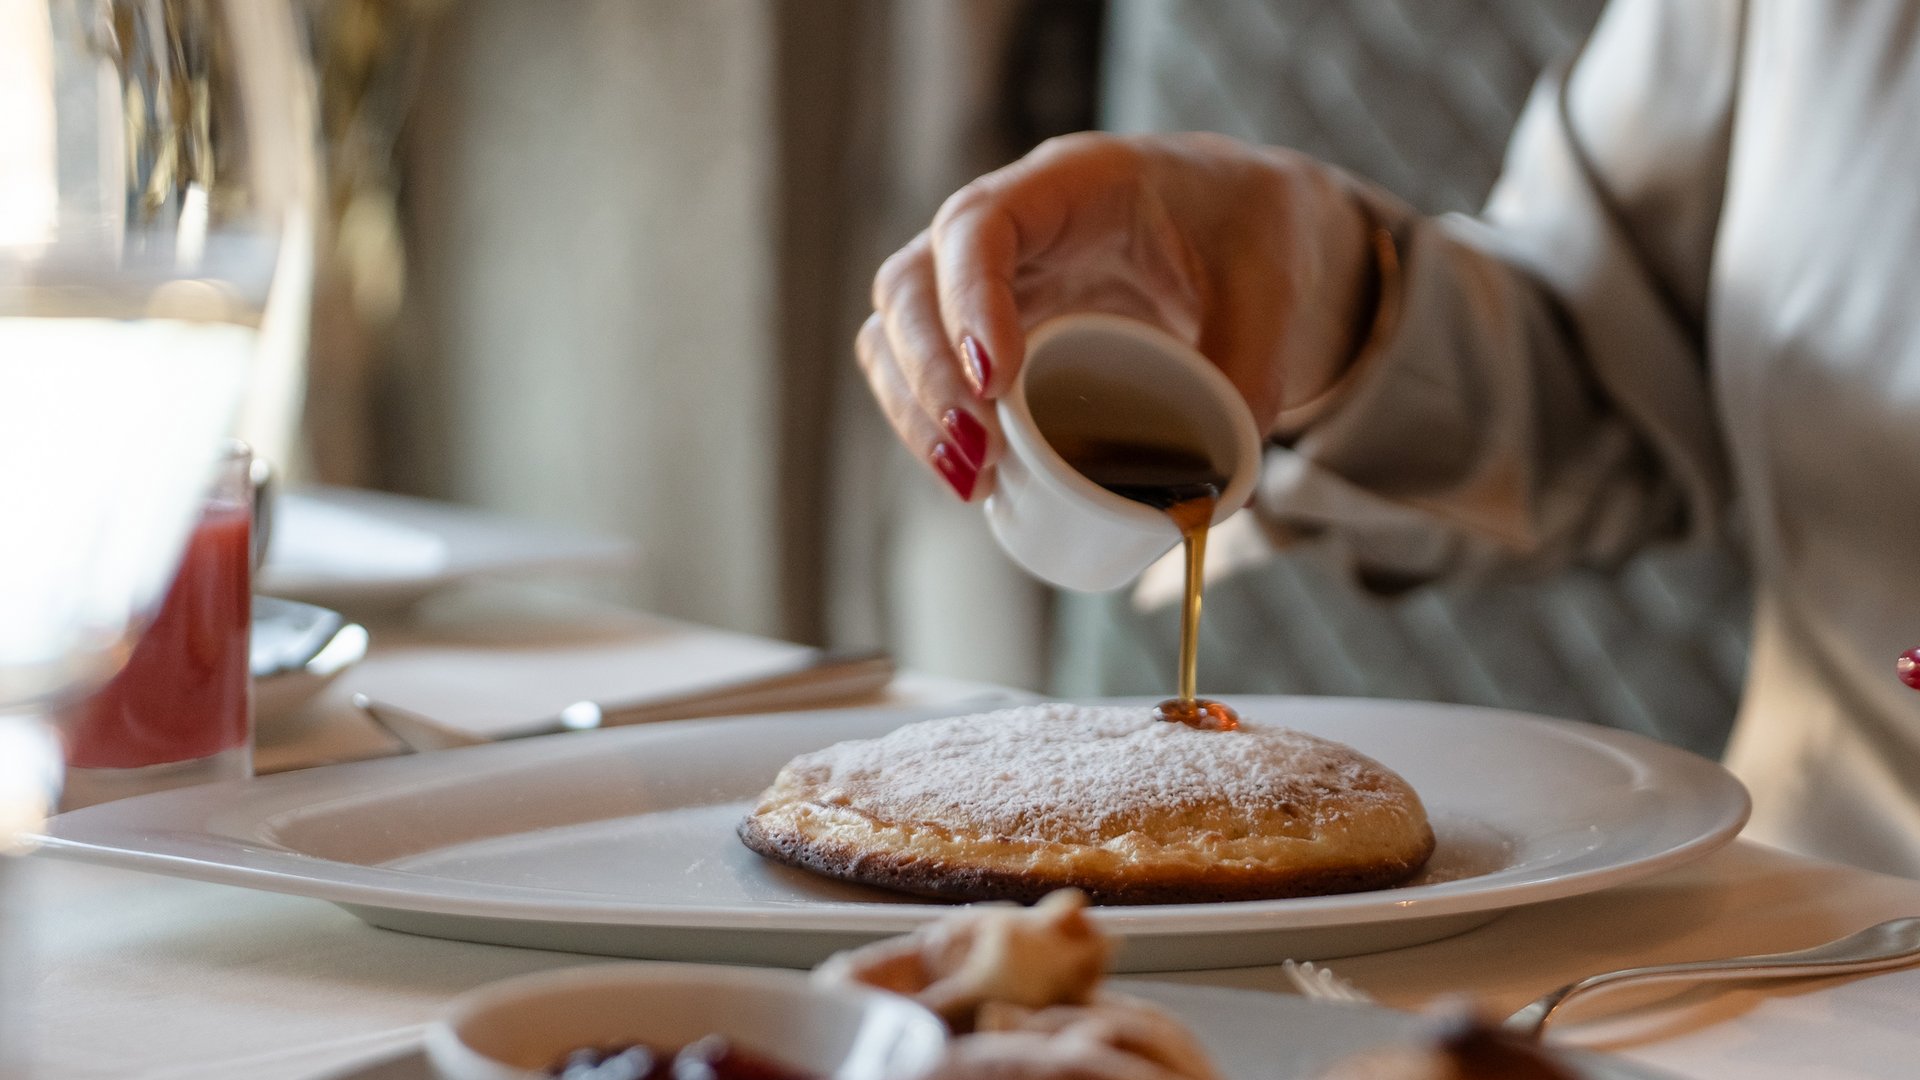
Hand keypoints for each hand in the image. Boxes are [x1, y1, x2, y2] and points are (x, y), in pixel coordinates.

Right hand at [856, 131, 1381, 500]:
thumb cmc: (1254, 234)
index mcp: (1073, 184)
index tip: (994, 381)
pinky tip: (973, 481)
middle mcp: (1009, 226)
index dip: (968, 301)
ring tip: (973, 482)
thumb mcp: (1274, 287)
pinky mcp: (984, 333)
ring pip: (896, 332)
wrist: (1248, 229)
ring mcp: (985, 281)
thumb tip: (1214, 488)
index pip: (979, 226)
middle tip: (979, 454)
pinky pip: (922, 373)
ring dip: (916, 411)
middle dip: (927, 375)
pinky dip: (929, 427)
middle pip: (911, 283)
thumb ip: (1252, 372)